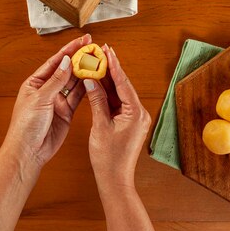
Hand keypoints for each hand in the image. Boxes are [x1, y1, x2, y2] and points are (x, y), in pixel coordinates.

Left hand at [3, 34, 91, 168]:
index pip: (55, 62)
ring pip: (74, 83)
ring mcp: (57, 101)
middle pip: (66, 70)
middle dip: (80, 59)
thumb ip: (56, 80)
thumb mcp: (40, 99)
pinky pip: (78, 97)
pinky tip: (95, 79)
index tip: (83, 40)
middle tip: (95, 48)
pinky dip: (86, 89)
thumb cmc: (26, 125)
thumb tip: (67, 61)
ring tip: (98, 61)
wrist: (28, 151)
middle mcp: (46, 89)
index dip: (70, 50)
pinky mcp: (66, 112)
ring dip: (85, 72)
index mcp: (35, 82)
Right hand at [85, 45, 150, 190]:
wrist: (114, 179)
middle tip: (101, 51)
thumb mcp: (100, 125)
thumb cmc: (109, 157)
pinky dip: (106, 93)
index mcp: (136, 112)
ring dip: (107, 79)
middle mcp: (139, 113)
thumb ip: (97, 100)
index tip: (106, 50)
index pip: (123, 83)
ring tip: (96, 62)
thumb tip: (90, 80)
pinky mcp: (127, 122)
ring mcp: (134, 117)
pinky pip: (117, 102)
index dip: (113, 65)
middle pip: (122, 85)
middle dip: (111, 68)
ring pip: (119, 93)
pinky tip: (97, 82)